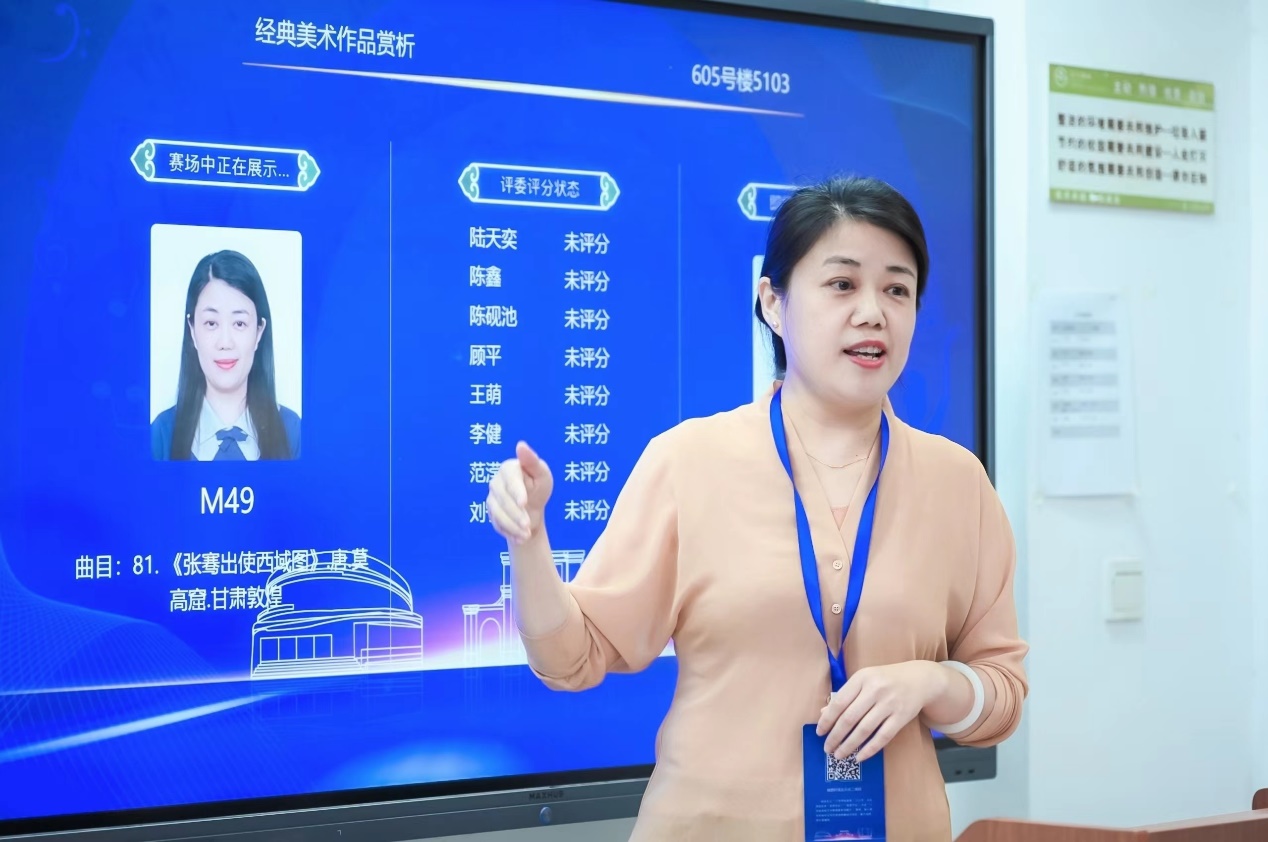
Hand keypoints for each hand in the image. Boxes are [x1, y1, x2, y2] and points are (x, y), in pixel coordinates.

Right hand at [486, 441, 553, 543]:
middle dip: (516, 513)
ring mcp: (492, 498)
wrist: (532, 508)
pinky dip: (509, 533)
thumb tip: (520, 445)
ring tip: (527, 535)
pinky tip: (521, 539)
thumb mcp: (542, 475)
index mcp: (509, 468)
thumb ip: (532, 461)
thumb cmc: (539, 487)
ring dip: (512, 526)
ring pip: (497, 513)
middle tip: (528, 526)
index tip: (524, 502)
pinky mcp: (491, 513)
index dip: (516, 491)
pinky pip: (497, 524)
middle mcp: (496, 482)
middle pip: (503, 499)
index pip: (510, 479)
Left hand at [815, 661, 944, 762]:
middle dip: (835, 736)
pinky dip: (869, 749)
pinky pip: (883, 737)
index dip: (827, 720)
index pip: (839, 702)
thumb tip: (823, 713)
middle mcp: (875, 690)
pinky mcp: (901, 717)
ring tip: (839, 755)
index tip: (819, 733)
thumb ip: (845, 695)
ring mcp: (889, 704)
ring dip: (849, 745)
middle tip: (827, 749)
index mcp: (862, 678)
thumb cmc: (885, 679)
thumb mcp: (864, 679)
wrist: (919, 679)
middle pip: (849, 718)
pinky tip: (859, 757)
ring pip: (864, 730)